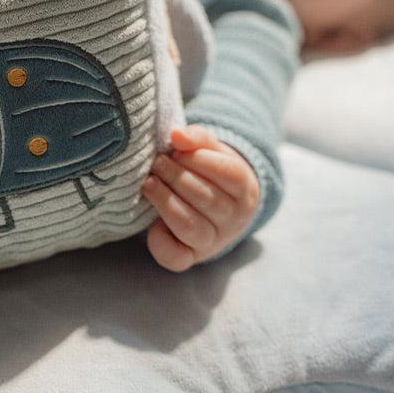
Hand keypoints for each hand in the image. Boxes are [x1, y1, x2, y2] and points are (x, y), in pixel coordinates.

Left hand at [140, 125, 259, 271]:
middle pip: (207, 199)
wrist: (215, 204)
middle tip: (156, 163)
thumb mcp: (211, 149)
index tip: (175, 149)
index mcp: (244, 189)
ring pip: (191, 227)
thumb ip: (197, 138)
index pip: (228, 174)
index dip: (198, 159)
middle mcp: (233, 220)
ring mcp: (212, 241)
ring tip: (149, 183)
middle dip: (176, 177)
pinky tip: (151, 223)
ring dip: (165, 202)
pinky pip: (176, 258)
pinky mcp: (189, 256)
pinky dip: (161, 243)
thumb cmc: (209, 170)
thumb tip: (177, 136)